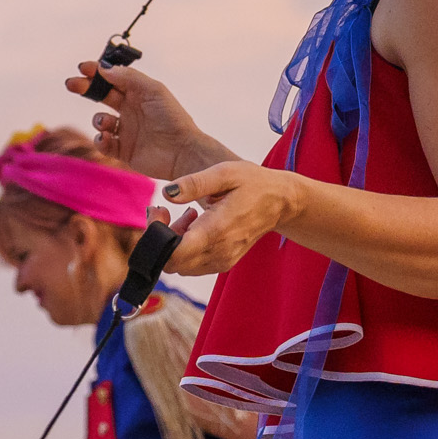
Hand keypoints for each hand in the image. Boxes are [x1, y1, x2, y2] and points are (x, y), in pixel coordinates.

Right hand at [68, 61, 208, 179]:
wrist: (182, 152)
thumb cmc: (172, 118)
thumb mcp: (152, 90)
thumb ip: (128, 77)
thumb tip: (105, 68)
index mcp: (138, 93)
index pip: (112, 78)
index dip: (97, 72)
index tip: (83, 68)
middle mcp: (130, 110)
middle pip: (101, 96)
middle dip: (86, 88)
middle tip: (72, 83)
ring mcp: (126, 130)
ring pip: (100, 121)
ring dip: (97, 119)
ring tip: (106, 122)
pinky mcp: (123, 150)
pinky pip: (103, 143)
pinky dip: (100, 139)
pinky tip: (106, 137)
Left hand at [162, 163, 305, 277]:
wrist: (281, 202)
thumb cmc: (253, 184)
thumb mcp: (224, 173)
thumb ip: (194, 183)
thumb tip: (167, 194)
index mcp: (217, 230)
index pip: (173, 253)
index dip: (156, 236)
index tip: (158, 212)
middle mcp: (219, 252)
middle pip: (171, 262)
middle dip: (160, 239)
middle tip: (165, 211)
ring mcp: (222, 261)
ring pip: (180, 265)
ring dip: (173, 243)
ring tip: (186, 216)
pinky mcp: (224, 262)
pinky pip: (193, 265)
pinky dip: (185, 249)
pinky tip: (196, 225)